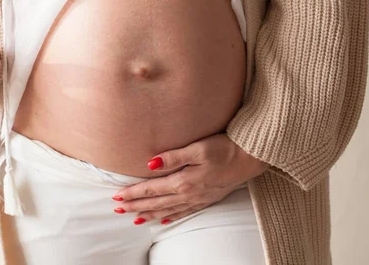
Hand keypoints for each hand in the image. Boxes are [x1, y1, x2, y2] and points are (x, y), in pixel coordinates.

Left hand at [111, 133, 269, 224]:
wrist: (251, 157)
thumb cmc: (225, 148)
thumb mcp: (198, 148)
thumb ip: (172, 157)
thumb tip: (149, 164)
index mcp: (183, 181)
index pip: (152, 189)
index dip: (133, 193)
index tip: (117, 196)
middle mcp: (188, 193)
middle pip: (156, 202)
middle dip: (135, 206)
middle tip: (117, 209)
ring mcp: (198, 198)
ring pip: (167, 210)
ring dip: (149, 214)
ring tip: (133, 218)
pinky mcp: (206, 199)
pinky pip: (183, 212)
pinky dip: (170, 217)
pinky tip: (163, 220)